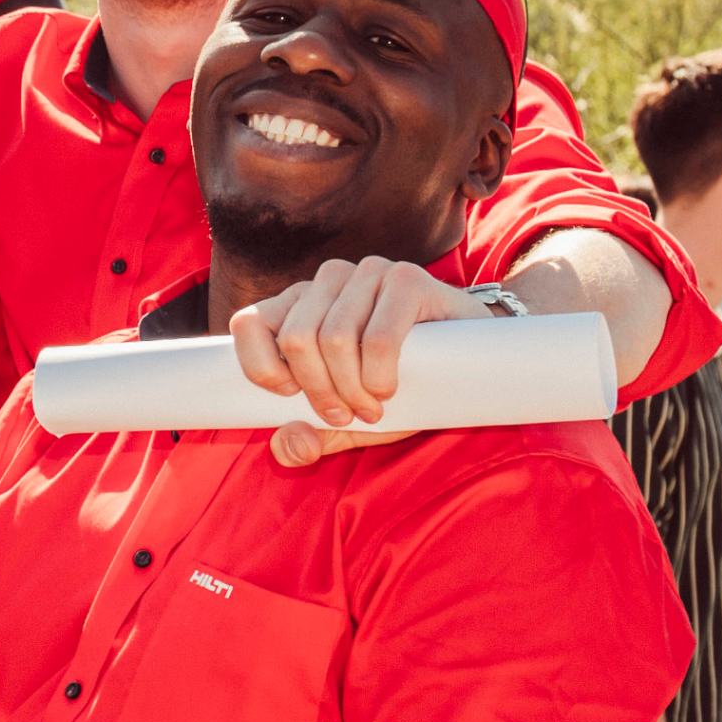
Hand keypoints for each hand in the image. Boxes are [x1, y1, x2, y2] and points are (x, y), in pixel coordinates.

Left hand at [228, 256, 485, 466]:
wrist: (473, 363)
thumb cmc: (401, 385)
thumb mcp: (350, 419)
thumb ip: (314, 437)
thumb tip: (287, 448)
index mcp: (299, 302)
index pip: (248, 323)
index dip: (262, 369)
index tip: (293, 397)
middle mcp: (328, 279)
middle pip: (296, 340)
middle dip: (320, 391)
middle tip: (348, 413)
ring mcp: (369, 273)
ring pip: (333, 339)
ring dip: (353, 389)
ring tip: (374, 406)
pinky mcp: (408, 279)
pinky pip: (377, 339)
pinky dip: (380, 377)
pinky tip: (391, 390)